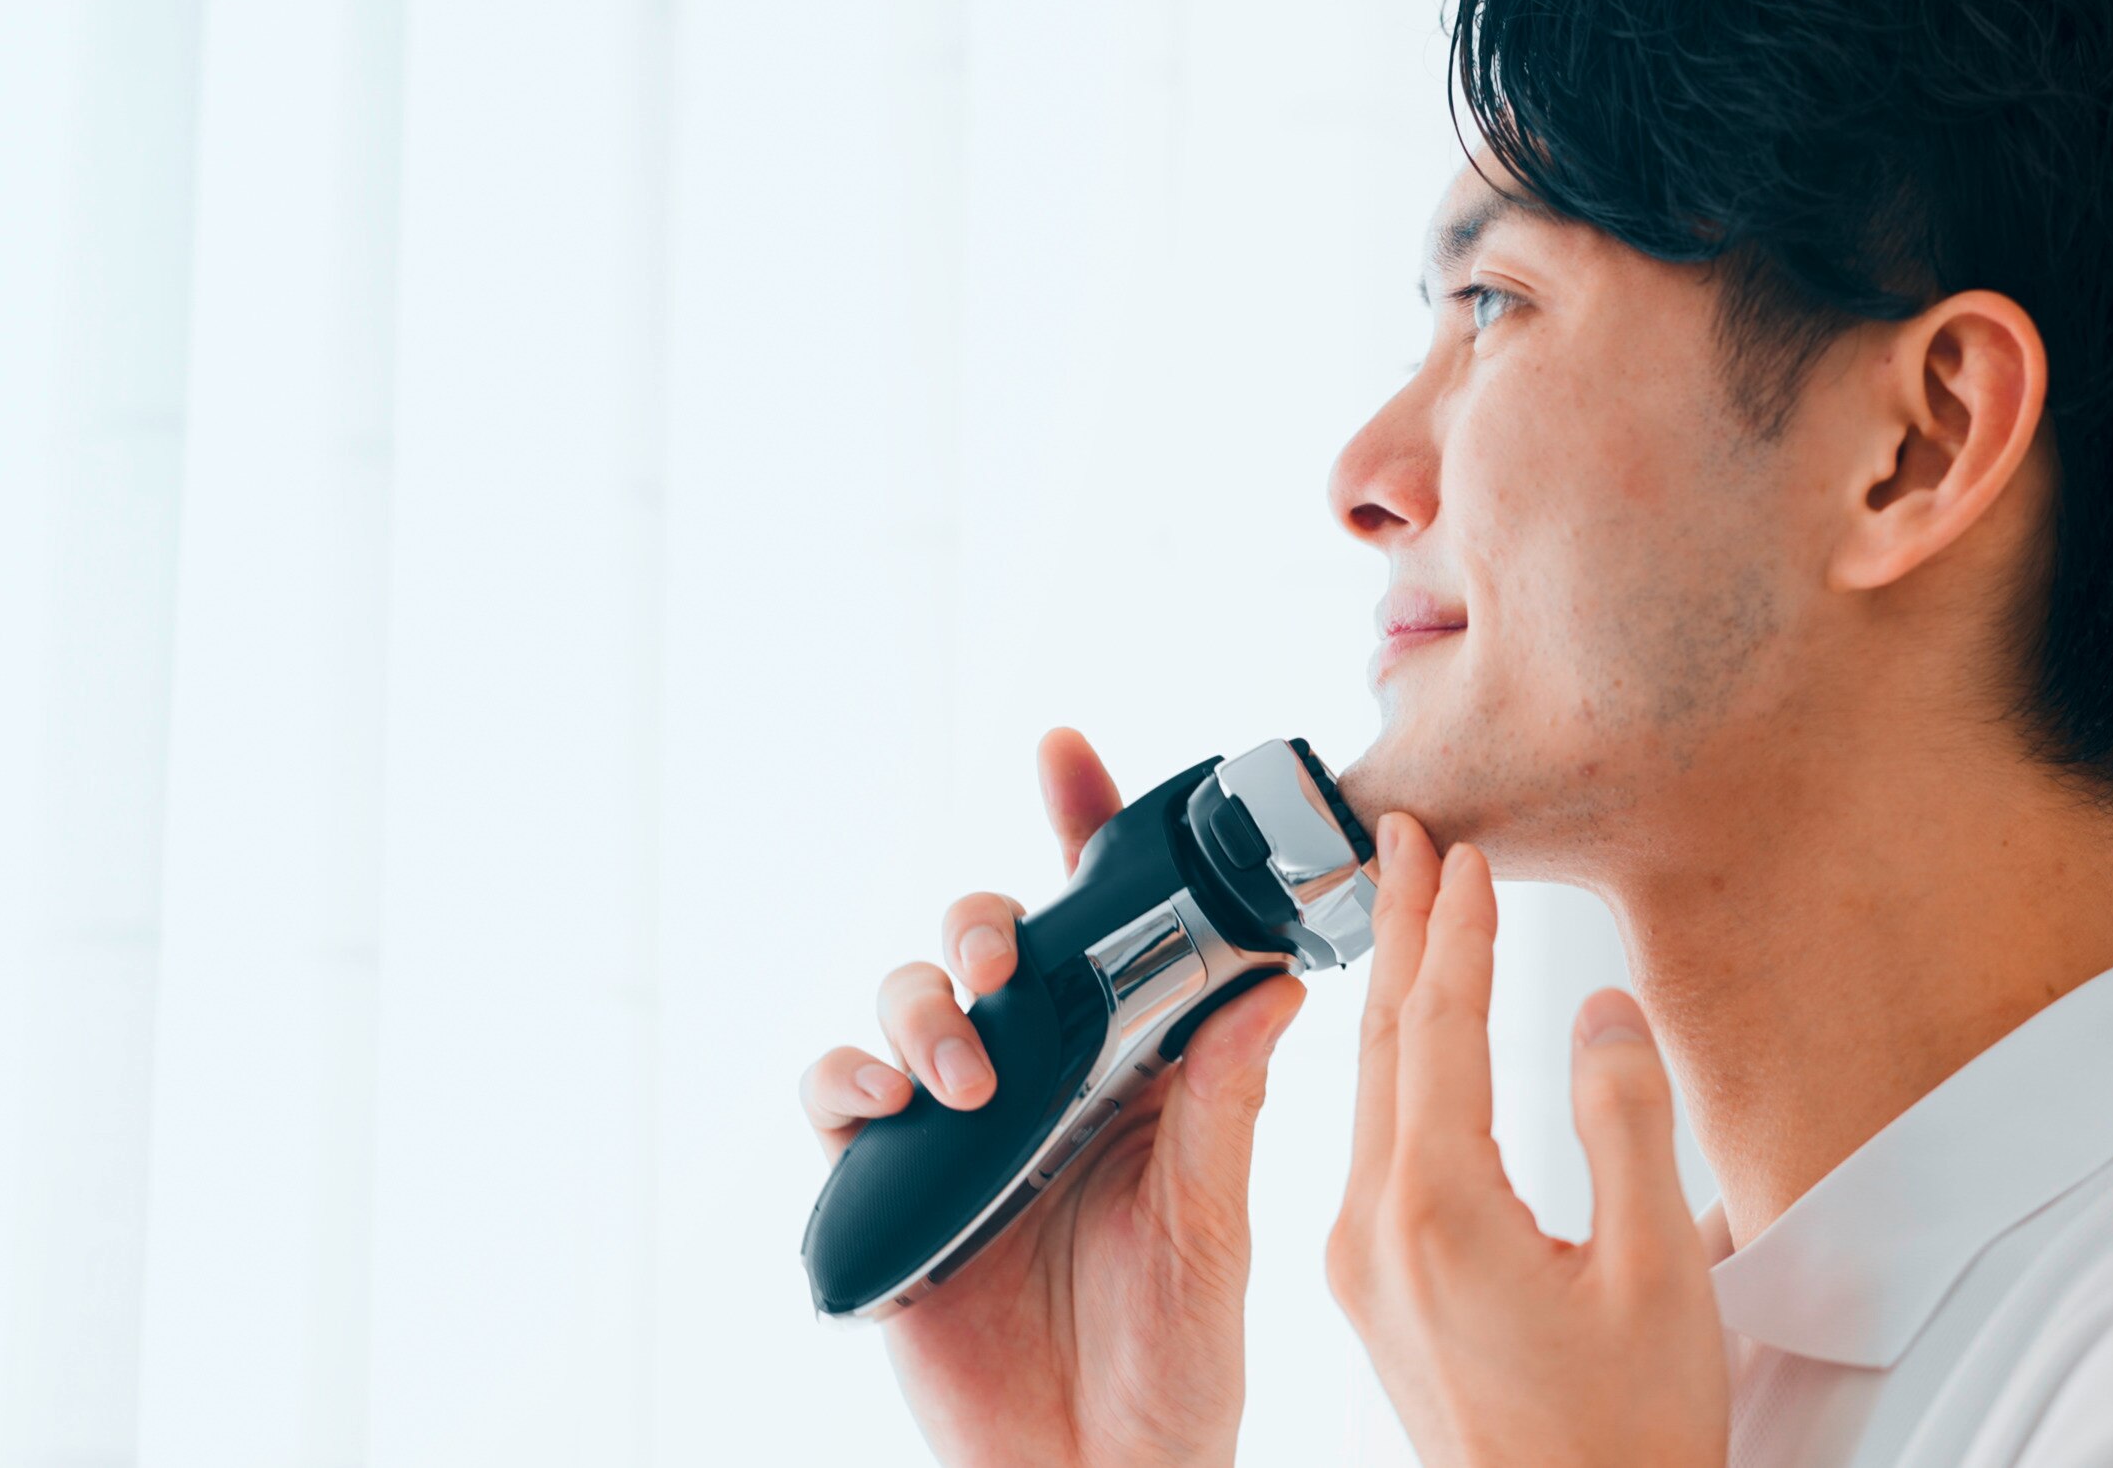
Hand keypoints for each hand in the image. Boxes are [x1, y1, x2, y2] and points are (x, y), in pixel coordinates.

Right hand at [799, 728, 1307, 1467]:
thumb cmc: (1176, 1361)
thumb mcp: (1213, 1224)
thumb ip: (1225, 1104)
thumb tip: (1275, 979)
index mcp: (1137, 1068)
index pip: (1111, 928)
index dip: (1084, 830)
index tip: (1068, 750)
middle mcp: (1043, 1081)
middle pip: (989, 948)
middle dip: (982, 921)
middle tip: (1002, 954)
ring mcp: (958, 1133)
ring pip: (906, 1006)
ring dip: (921, 1006)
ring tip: (963, 1071)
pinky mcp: (890, 1194)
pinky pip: (837, 1104)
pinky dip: (845, 1079)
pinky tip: (886, 1101)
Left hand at [1325, 814, 1726, 1467]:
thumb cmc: (1618, 1445)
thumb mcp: (1657, 1273)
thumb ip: (1625, 1124)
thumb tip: (1604, 1014)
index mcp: (1438, 1214)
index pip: (1439, 1030)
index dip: (1457, 932)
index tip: (1461, 854)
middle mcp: (1375, 1233)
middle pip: (1384, 1045)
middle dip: (1401, 934)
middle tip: (1400, 840)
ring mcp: (1364, 1268)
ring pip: (1368, 1095)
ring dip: (1392, 997)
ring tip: (1406, 917)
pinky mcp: (1374, 1296)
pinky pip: (1369, 1149)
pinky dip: (1391, 1072)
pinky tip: (1404, 1050)